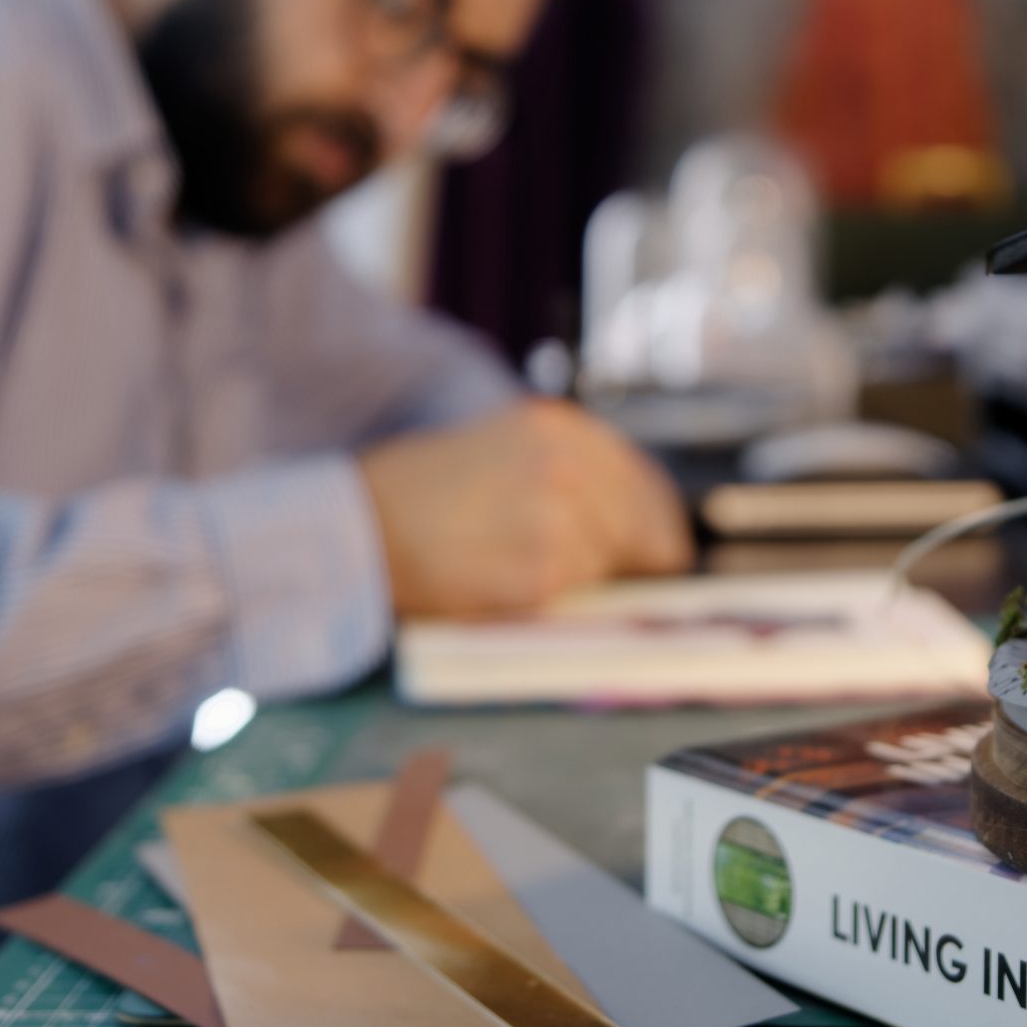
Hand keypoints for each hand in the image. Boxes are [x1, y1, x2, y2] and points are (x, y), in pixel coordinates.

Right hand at [357, 400, 692, 616]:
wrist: (362, 524)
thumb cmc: (423, 490)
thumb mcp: (504, 444)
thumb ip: (569, 468)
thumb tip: (634, 517)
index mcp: (561, 428)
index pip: (645, 484)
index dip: (658, 523)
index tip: (664, 550)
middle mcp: (568, 466)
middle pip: (642, 528)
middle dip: (634, 558)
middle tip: (617, 581)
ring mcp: (558, 519)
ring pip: (607, 565)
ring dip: (583, 578)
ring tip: (524, 569)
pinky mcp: (540, 572)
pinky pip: (572, 595)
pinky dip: (550, 598)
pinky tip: (507, 582)